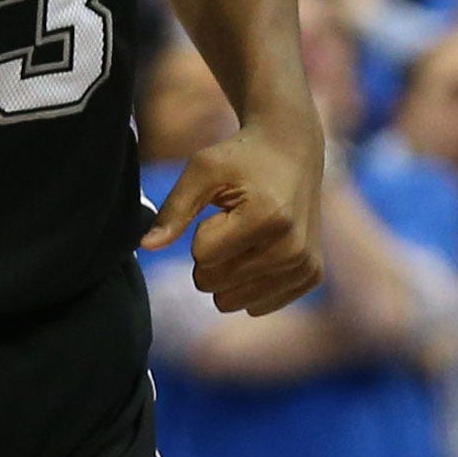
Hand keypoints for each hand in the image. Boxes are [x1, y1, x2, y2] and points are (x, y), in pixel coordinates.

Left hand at [141, 116, 322, 314]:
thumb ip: (173, 210)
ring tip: (247, 236)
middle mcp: (293, 248)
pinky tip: (262, 250)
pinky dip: (249, 283)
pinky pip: (257, 306)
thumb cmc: (240, 157)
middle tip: (234, 222)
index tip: (223, 208)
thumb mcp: (202, 171)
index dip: (202, 232)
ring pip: (233, 301)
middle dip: (211, 256)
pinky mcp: (312, 276)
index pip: (202, 256)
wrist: (292, 150)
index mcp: (269, 217)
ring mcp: (305, 266)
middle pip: (215, 283)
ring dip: (229, 271)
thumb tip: (145, 246)